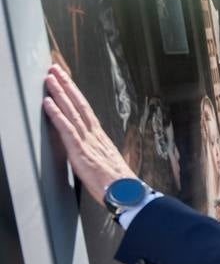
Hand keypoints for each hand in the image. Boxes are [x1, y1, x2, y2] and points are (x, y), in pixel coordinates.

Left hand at [42, 65, 135, 202]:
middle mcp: (94, 136)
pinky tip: (48, 103)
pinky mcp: (81, 152)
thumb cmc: (118, 185)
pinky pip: (66, 129)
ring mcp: (88, 142)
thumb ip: (96, 154)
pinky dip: (56, 114)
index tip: (67, 81)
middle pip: (79, 105)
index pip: (85, 110)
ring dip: (59, 94)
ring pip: (72, 112)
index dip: (75, 94)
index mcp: (100, 138)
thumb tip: (88, 151)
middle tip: (55, 69)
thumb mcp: (106, 164)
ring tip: (49, 79)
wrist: (127, 194)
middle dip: (66, 86)